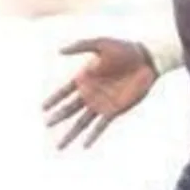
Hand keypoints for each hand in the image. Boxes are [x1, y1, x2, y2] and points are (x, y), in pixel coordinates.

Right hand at [43, 38, 157, 149]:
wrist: (147, 60)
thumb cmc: (125, 49)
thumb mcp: (100, 44)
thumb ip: (80, 46)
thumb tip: (59, 51)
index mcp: (84, 78)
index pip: (64, 92)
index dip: (54, 100)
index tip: (42, 109)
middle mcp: (90, 93)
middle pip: (70, 109)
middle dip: (58, 118)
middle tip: (47, 125)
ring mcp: (102, 103)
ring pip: (82, 122)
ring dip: (71, 133)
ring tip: (60, 146)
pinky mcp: (115, 110)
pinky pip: (101, 126)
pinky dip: (93, 136)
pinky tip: (84, 145)